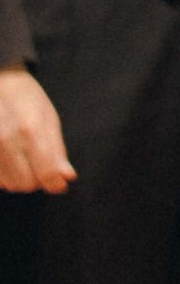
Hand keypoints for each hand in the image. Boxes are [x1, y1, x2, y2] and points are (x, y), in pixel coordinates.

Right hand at [0, 69, 72, 193]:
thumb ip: (58, 150)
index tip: (61, 183)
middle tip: (43, 168)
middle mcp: (8, 140)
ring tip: (27, 162)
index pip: (46, 172)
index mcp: (31, 129)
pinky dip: (8, 177)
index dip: (56, 183)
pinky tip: (13, 162)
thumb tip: (67, 177)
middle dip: (40, 181)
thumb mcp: (49, 118)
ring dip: (23, 180)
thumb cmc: (27, 98)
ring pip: (11, 185)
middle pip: (27, 183)